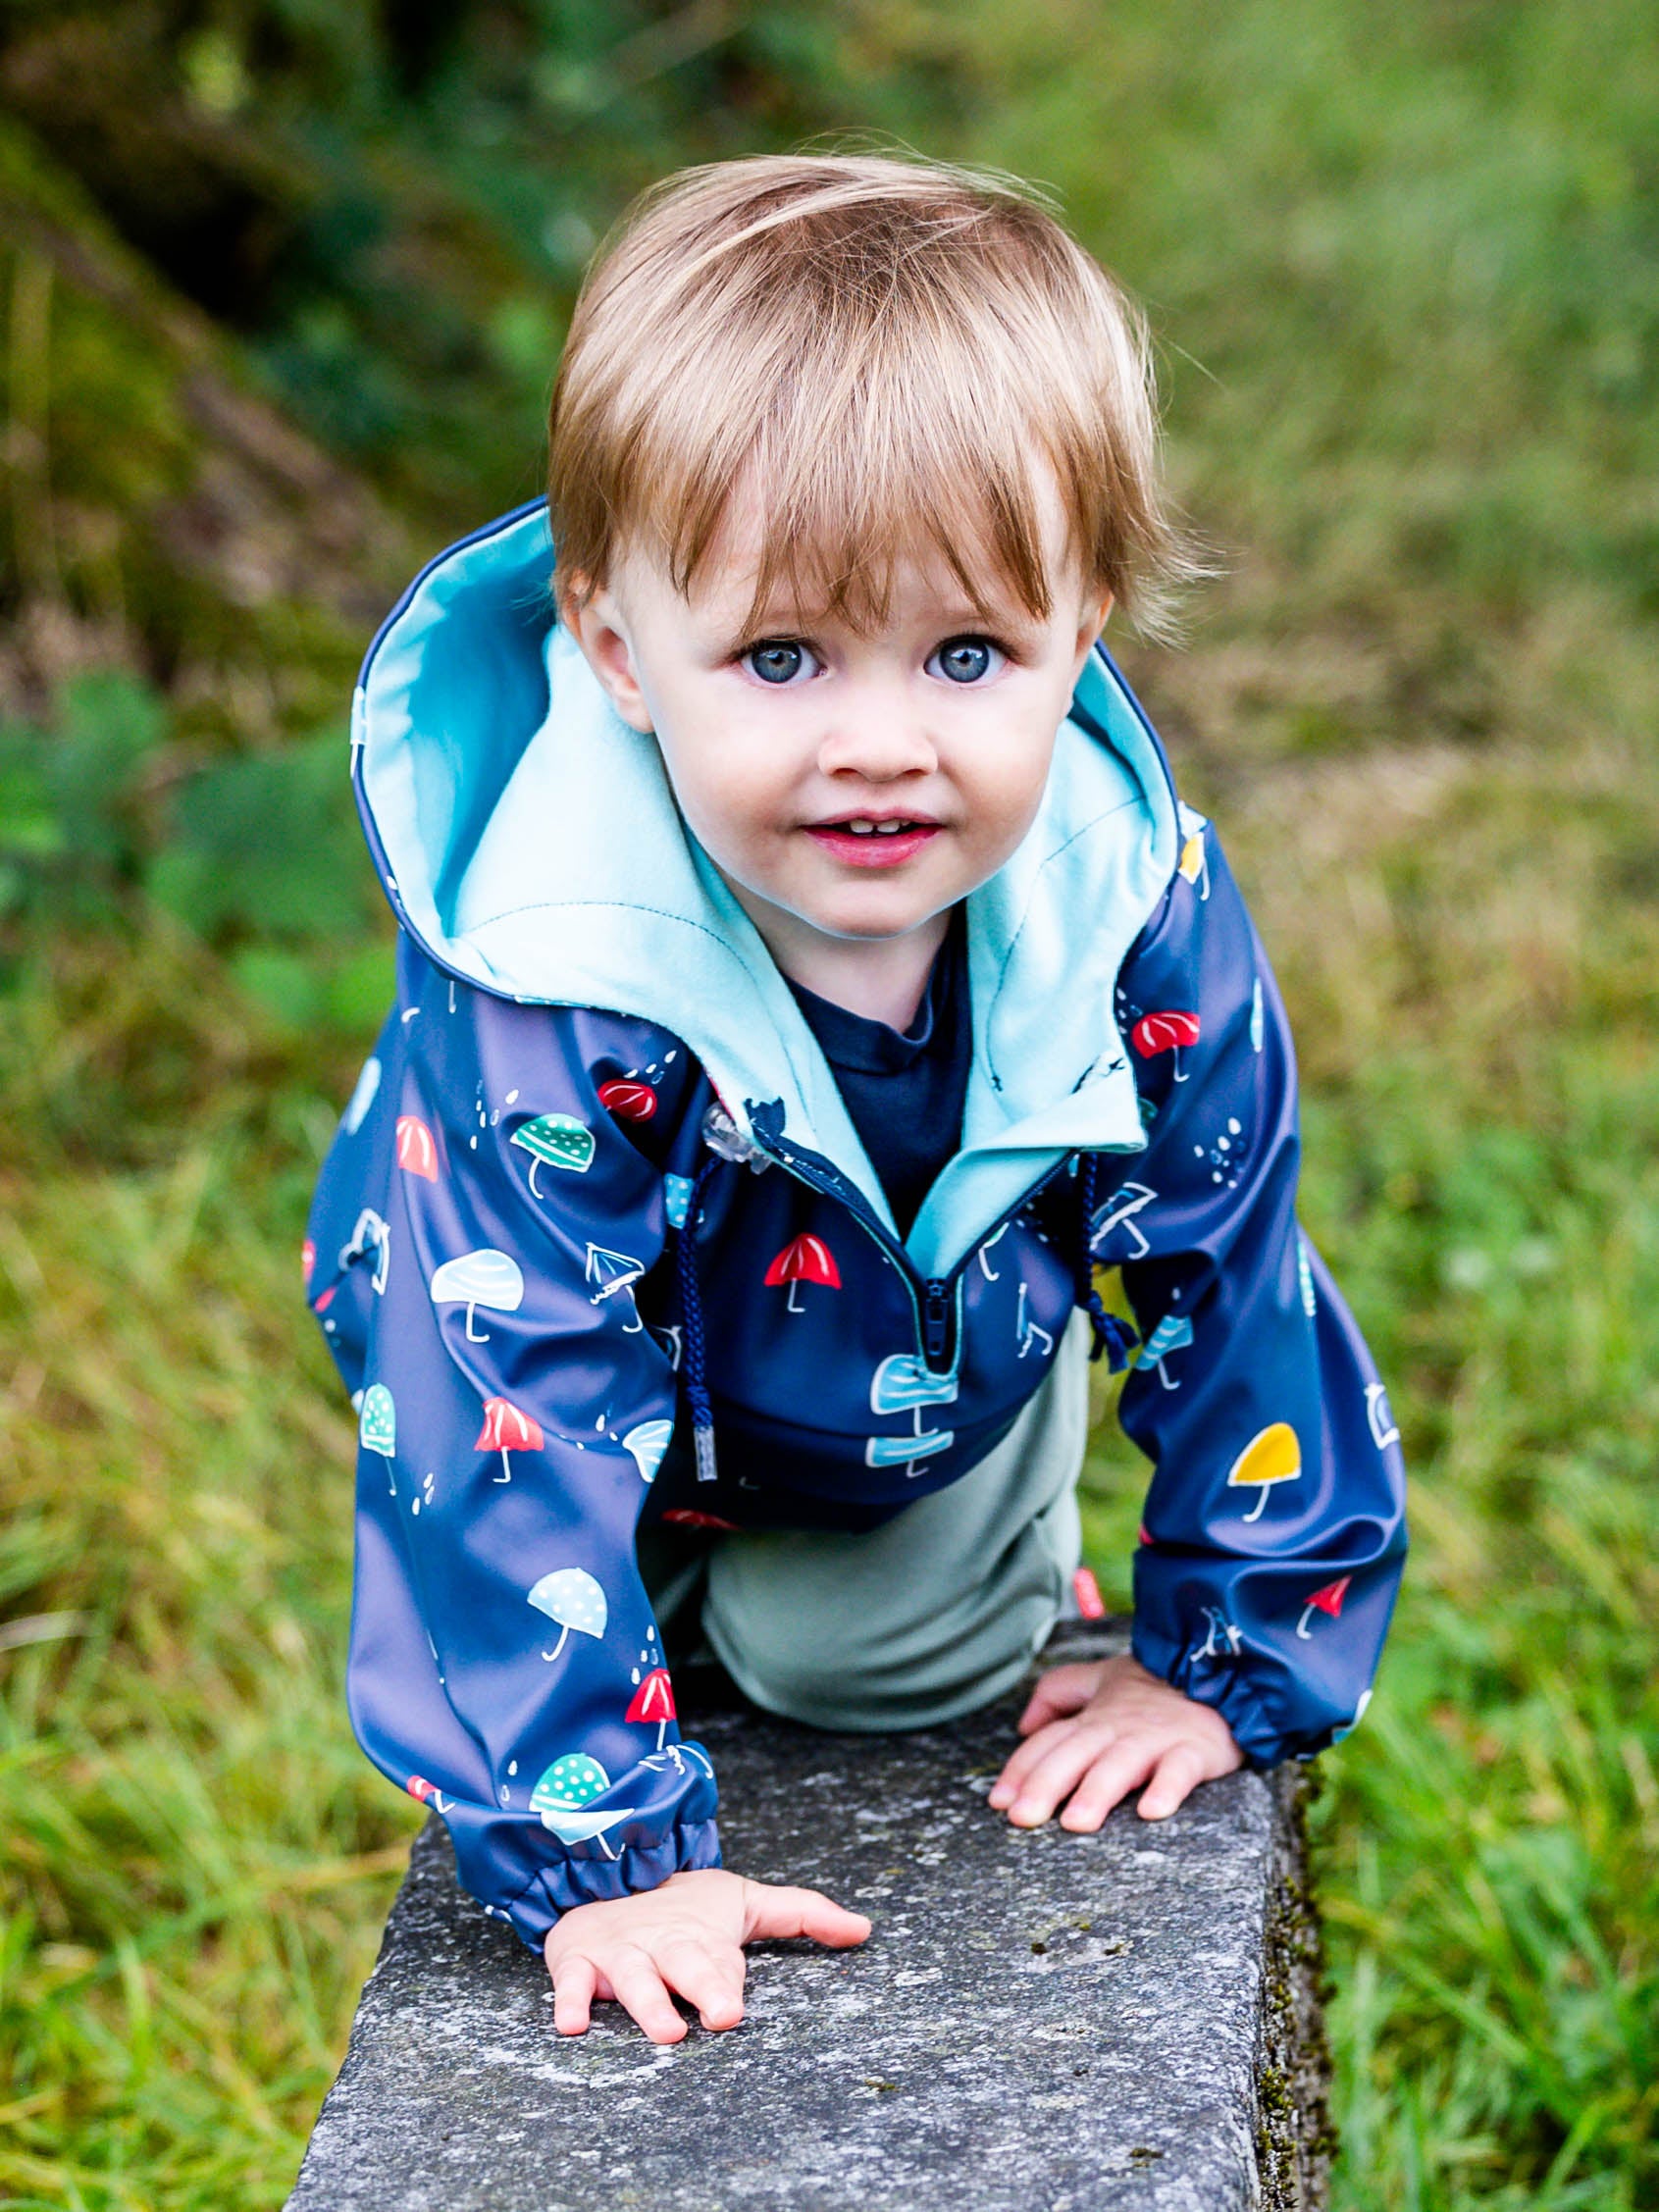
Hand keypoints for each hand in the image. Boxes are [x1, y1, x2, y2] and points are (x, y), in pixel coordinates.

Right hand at [543, 1868, 870, 2044]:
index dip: (729, 1984)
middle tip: (723, 2014)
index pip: (723, 1962)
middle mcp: (665, 1945)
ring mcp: (621, 1954)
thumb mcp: (743, 1901)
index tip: (736, 2009)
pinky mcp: (578, 1959)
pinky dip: (569, 1999)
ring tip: (666, 2031)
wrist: (603, 1873)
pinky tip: (573, 2023)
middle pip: (687, 1964)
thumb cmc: (682, 1905)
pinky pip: (570, 1981)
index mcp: (704, 1937)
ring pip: (634, 1978)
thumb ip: (802, 1914)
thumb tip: (865, 1929)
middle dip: (705, 1987)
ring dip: (648, 2003)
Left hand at [988, 1654, 1241, 1830]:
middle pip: (1074, 1754)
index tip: (998, 1802)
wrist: (1224, 1674)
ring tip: (1076, 1822)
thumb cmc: (1158, 1686)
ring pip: (1120, 1764)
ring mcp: (1156, 1738)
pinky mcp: (1194, 1750)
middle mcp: (1118, 1726)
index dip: (1021, 1769)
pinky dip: (1167, 1788)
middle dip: (1045, 1785)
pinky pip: (1179, 1769)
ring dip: (1096, 1791)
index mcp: (1094, 1715)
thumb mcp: (1104, 1676)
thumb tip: (1023, 1723)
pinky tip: (1152, 1811)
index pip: (1049, 1741)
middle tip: (1022, 1819)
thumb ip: (1060, 1692)